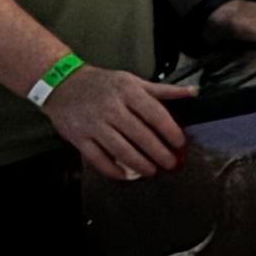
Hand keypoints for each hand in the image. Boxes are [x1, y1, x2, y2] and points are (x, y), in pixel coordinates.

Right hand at [47, 64, 191, 181]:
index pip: (155, 113)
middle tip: (170, 163)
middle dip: (159, 153)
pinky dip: (113, 170)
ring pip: (120, 150)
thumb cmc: (102, 84)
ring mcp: (93, 124)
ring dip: (139, 164)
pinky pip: (98, 159)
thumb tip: (192, 92)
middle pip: (140, 135)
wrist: (63, 84)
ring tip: (151, 171)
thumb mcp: (132, 81)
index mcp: (128, 92)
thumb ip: (163, 90)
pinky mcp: (78, 138)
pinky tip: (125, 174)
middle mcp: (111, 108)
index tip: (180, 143)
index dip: (170, 131)